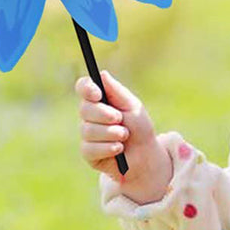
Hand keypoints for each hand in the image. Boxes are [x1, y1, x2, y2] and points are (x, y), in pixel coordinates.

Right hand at [75, 69, 171, 200]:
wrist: (145, 155)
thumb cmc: (139, 127)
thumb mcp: (132, 106)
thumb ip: (116, 91)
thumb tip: (102, 74)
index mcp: (99, 100)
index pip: (83, 88)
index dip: (86, 89)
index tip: (97, 94)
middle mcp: (89, 116)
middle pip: (84, 109)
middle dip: (103, 114)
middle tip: (119, 118)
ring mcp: (87, 134)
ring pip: (88, 130)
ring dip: (110, 133)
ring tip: (124, 136)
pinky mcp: (88, 153)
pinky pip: (90, 148)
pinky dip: (108, 148)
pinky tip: (119, 149)